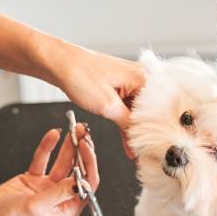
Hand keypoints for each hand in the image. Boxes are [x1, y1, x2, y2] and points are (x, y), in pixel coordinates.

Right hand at [0, 126, 98, 215]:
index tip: (86, 147)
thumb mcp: (37, 206)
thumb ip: (59, 194)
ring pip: (63, 162)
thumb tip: (80, 183)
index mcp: (68, 209)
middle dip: (81, 150)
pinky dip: (48, 147)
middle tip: (83, 133)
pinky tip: (53, 135)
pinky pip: (44, 159)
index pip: (87, 183)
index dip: (89, 163)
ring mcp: (48, 187)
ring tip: (74, 129)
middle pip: (77, 170)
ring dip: (68, 146)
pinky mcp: (35, 179)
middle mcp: (61, 197)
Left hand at [48, 43, 144, 157]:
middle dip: (144, 131)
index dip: (154, 130)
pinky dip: (125, 120)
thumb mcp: (107, 105)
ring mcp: (129, 80)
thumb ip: (127, 122)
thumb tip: (138, 137)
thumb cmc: (80, 75)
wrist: (58, 62)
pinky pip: (128, 106)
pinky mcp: (119, 84)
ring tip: (134, 150)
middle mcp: (140, 77)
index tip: (152, 147)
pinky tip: (126, 137)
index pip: (157, 109)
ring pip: (138, 110)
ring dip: (134, 128)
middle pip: (149, 110)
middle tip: (143, 153)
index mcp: (142, 78)